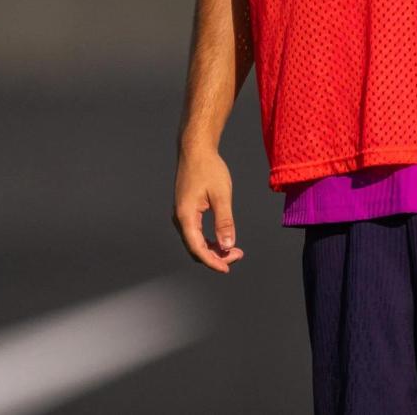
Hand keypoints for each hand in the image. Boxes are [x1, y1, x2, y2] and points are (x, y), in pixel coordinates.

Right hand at [173, 146, 244, 271]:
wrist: (195, 149)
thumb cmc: (208, 168)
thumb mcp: (221, 195)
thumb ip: (224, 221)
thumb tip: (228, 245)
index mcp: (185, 216)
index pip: (197, 248)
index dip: (212, 261)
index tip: (227, 268)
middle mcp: (180, 218)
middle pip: (195, 248)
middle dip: (215, 256)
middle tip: (237, 255)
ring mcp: (181, 214)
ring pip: (194, 241)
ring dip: (212, 248)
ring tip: (233, 248)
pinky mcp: (185, 210)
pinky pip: (194, 232)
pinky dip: (207, 239)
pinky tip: (221, 238)